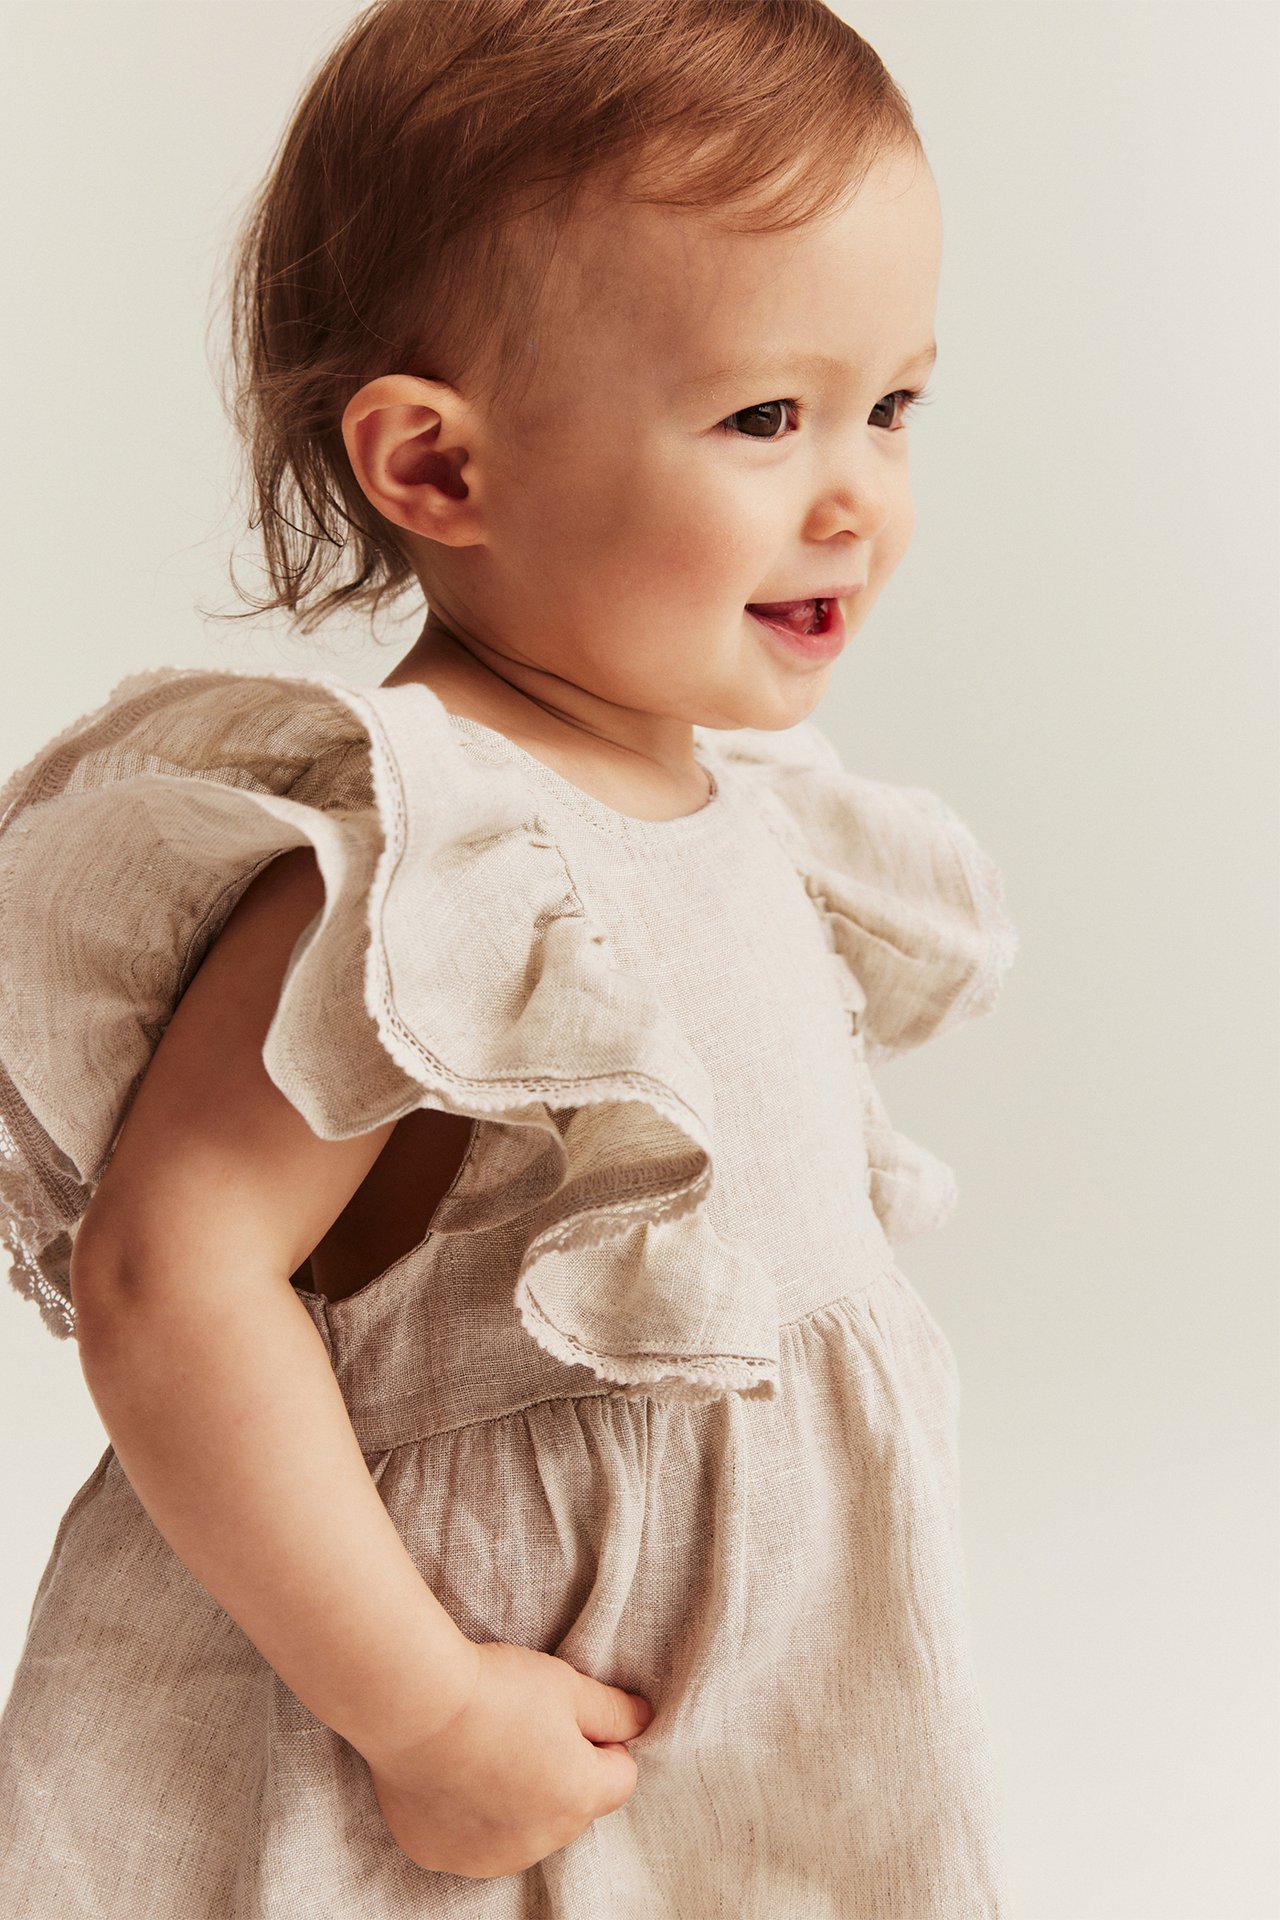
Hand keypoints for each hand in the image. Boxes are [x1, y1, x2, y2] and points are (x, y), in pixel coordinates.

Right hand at [363, 1639, 654, 1878]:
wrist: (414, 1706)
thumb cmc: (495, 1689)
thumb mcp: (568, 1685)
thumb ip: (615, 1711)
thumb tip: (644, 1720)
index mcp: (580, 1798)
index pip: (620, 1778)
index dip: (600, 1743)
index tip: (567, 1717)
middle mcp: (539, 1842)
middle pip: (571, 1808)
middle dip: (559, 1773)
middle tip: (521, 1725)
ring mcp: (486, 1857)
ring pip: (522, 1831)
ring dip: (515, 1801)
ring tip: (483, 1747)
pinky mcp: (441, 1855)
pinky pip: (470, 1840)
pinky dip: (467, 1815)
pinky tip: (451, 1772)